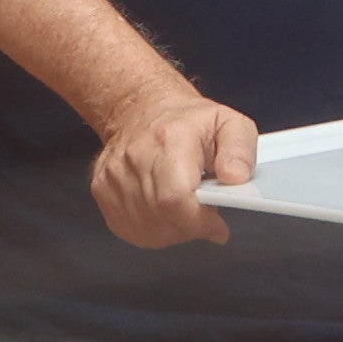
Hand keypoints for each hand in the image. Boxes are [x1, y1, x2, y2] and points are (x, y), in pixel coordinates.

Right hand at [93, 88, 256, 249]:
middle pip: (164, 220)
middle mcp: (135, 158)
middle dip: (192, 227)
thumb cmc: (186, 122)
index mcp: (169, 139)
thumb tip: (236, 178)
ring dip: (174, 230)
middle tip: (205, 213)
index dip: (199, 222)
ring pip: (148, 231)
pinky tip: (165, 213)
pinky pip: (131, 230)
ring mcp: (113, 177)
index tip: (217, 225)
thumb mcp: (228, 123)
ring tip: (185, 208)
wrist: (140, 110)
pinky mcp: (102, 191)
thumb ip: (240, 150)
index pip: (176, 198)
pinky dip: (154, 230)